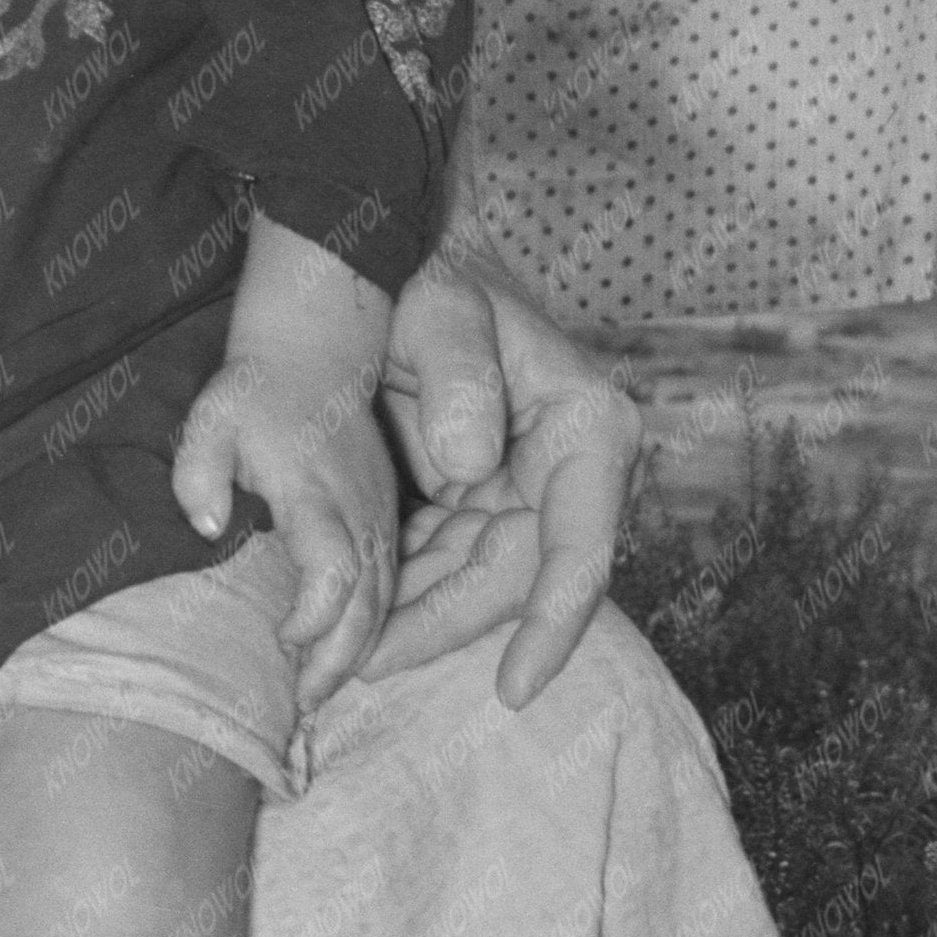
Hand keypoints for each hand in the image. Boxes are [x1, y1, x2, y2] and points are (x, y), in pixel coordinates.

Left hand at [171, 333, 401, 725]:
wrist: (316, 353)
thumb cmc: (253, 393)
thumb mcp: (211, 420)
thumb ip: (199, 472)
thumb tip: (208, 528)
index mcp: (317, 490)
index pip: (333, 566)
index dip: (316, 615)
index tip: (282, 637)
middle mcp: (359, 509)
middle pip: (368, 599)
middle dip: (339, 658)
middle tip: (303, 701)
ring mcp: (379, 514)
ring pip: (386, 598)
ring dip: (357, 651)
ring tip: (316, 693)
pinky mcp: (386, 518)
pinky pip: (391, 583)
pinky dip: (371, 626)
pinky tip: (342, 656)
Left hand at [370, 235, 642, 706]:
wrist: (400, 248)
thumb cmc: (429, 269)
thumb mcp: (441, 305)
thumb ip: (458, 373)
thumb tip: (470, 465)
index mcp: (586, 426)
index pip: (577, 550)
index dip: (549, 627)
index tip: (515, 689)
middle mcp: (571, 463)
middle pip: (517, 576)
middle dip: (448, 627)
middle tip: (369, 664)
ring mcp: (528, 478)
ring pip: (480, 575)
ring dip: (422, 615)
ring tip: (351, 652)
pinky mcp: (485, 485)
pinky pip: (451, 552)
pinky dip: (409, 580)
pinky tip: (358, 607)